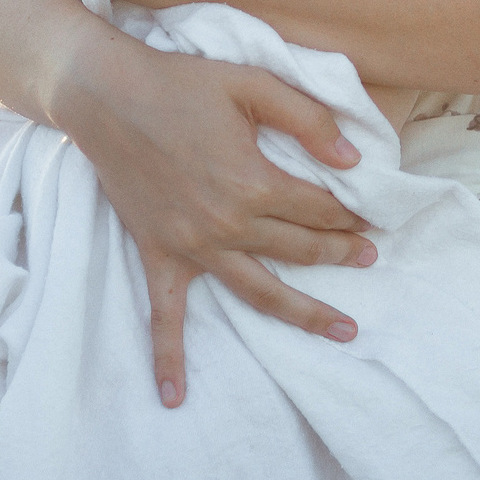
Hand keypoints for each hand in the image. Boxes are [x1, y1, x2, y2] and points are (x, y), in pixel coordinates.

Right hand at [56, 33, 376, 408]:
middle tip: (369, 258)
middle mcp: (228, 223)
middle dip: (341, 255)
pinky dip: (168, 357)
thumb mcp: (253, 83)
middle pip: (299, 250)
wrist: (107, 95)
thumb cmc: (183, 82)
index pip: (319, 207)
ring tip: (342, 330)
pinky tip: (174, 397)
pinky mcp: (158, 252)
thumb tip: (352, 162)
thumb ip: (308, 118)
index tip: (371, 217)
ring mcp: (192, 245)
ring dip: (304, 314)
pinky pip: (164, 315)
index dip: (350, 213)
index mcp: (254, 181)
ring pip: (260, 292)